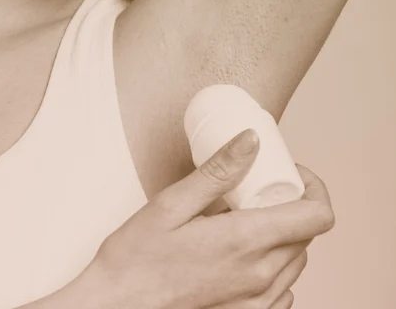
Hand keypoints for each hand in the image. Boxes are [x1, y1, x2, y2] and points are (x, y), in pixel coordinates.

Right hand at [89, 130, 334, 308]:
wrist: (116, 307)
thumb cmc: (137, 259)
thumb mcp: (172, 203)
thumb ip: (218, 171)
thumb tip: (252, 141)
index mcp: (245, 242)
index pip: (316, 215)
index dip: (314, 187)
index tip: (292, 172)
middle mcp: (259, 277)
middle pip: (307, 234)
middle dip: (293, 204)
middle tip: (260, 188)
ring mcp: (256, 303)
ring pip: (297, 260)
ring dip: (284, 234)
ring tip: (247, 218)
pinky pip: (282, 288)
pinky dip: (274, 264)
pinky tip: (242, 253)